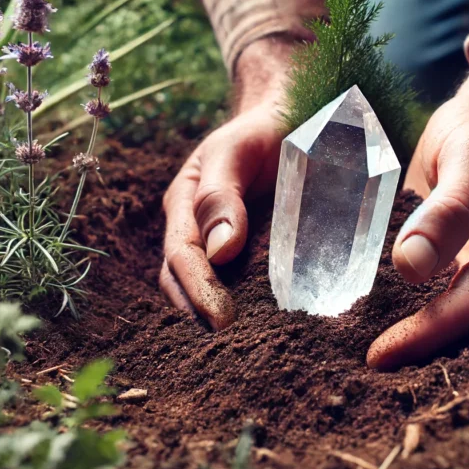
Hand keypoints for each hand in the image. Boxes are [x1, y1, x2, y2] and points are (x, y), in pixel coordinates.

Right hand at [159, 36, 293, 328]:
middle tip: (229, 350)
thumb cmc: (257, 132)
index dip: (196, 290)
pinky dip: (251, 308)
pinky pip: (244, 283)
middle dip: (200, 315)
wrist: (287, 118)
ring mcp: (222, 242)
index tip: (220, 320)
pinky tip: (273, 329)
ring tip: (246, 350)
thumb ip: (222, 195)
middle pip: (185, 282)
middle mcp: (197, 229)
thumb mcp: (234, 152)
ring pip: (212, 287)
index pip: (181, 257)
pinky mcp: (252, 251)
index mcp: (184, 206)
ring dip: (220, 317)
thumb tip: (219, 253)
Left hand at [367, 43, 468, 368]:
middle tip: (368, 366)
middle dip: (422, 347)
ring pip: (456, 310)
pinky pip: (446, 290)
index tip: (380, 354)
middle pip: (467, 318)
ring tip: (372, 353)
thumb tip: (411, 269)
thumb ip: (446, 211)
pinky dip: (416, 308)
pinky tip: (383, 315)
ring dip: (420, 335)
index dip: (428, 334)